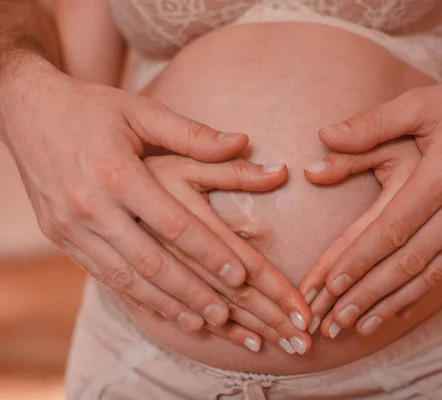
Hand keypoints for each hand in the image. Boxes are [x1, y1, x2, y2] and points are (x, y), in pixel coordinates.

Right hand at [0, 62, 310, 337]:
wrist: (28, 111)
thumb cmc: (93, 109)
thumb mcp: (142, 112)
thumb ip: (193, 133)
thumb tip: (243, 141)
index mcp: (117, 173)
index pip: (173, 224)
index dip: (209, 253)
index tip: (240, 276)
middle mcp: (91, 206)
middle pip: (151, 261)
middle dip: (191, 292)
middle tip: (226, 315)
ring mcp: (71, 226)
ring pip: (125, 278)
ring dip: (165, 304)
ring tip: (200, 323)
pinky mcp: (60, 237)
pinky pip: (102, 275)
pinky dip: (134, 296)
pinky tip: (160, 309)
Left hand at [299, 68, 441, 336]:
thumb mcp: (420, 103)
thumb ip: (371, 123)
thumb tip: (323, 137)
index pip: (393, 228)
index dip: (359, 259)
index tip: (329, 285)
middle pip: (407, 261)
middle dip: (367, 293)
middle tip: (333, 319)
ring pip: (428, 274)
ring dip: (390, 303)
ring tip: (358, 327)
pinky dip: (419, 293)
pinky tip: (396, 310)